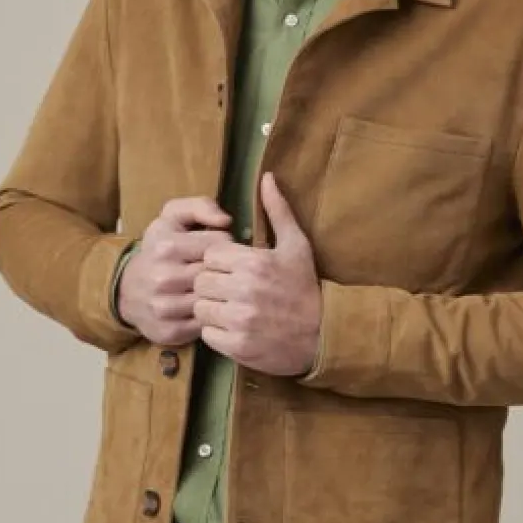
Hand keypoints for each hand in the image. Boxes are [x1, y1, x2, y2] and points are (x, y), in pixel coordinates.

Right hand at [117, 196, 235, 346]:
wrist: (126, 289)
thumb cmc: (157, 250)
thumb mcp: (172, 218)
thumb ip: (200, 206)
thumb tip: (225, 220)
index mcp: (167, 246)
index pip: (220, 244)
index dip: (225, 245)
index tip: (218, 249)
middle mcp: (163, 278)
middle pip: (219, 274)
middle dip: (226, 271)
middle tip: (223, 270)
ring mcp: (165, 308)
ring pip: (214, 301)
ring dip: (220, 296)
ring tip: (216, 289)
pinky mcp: (169, 332)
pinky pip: (205, 326)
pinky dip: (209, 318)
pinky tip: (206, 308)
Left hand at [193, 172, 321, 376]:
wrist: (322, 335)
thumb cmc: (306, 287)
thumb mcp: (297, 245)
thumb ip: (278, 211)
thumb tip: (267, 177)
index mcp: (255, 262)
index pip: (210, 255)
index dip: (218, 262)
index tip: (232, 269)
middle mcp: (244, 290)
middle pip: (201, 281)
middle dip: (211, 284)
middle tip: (228, 290)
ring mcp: (240, 320)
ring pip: (200, 307)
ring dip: (211, 308)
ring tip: (229, 308)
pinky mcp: (237, 346)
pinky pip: (207, 334)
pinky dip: (216, 332)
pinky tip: (233, 327)